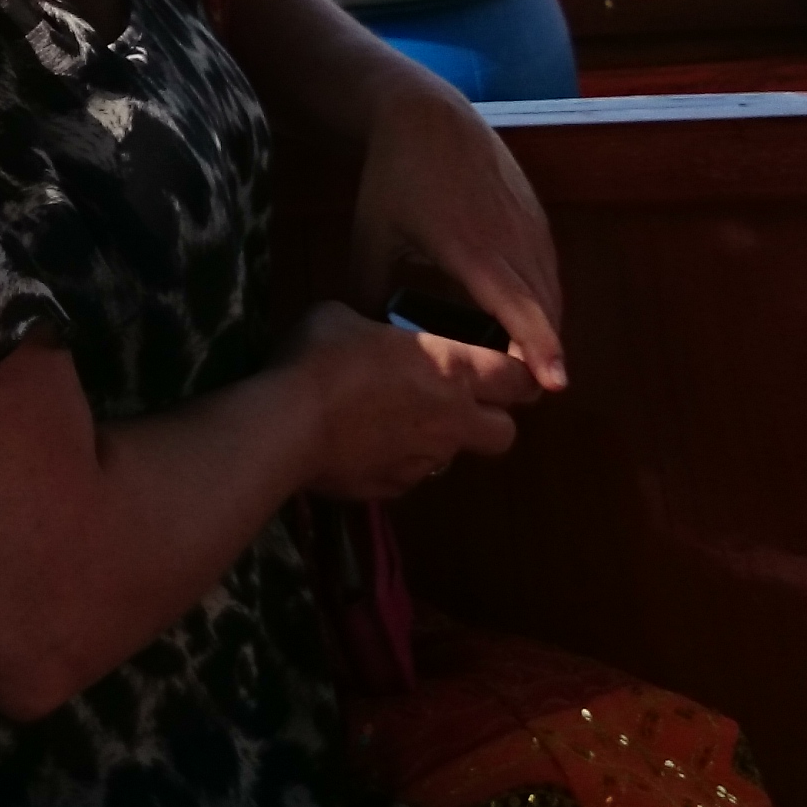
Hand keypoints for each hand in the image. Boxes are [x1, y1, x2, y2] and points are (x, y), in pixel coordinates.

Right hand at [280, 302, 540, 499]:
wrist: (286, 426)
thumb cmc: (322, 358)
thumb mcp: (345, 317)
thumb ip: (375, 332)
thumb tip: (367, 337)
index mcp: (451, 368)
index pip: (518, 378)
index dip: (520, 376)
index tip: (510, 372)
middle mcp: (451, 419)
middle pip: (505, 432)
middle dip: (492, 419)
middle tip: (461, 402)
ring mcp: (423, 461)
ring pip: (451, 456)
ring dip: (436, 440)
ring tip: (395, 421)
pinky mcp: (392, 488)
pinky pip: (407, 474)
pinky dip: (394, 461)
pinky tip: (362, 445)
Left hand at [345, 79, 568, 392]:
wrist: (426, 114)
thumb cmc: (393, 177)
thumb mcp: (370, 237)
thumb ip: (368, 293)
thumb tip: (366, 343)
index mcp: (472, 249)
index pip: (518, 308)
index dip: (540, 347)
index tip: (555, 385)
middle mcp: (513, 238)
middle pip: (544, 308)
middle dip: (541, 353)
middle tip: (520, 394)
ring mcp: (530, 223)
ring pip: (551, 289)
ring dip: (544, 326)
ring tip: (524, 364)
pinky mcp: (537, 214)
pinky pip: (548, 267)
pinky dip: (544, 298)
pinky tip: (523, 317)